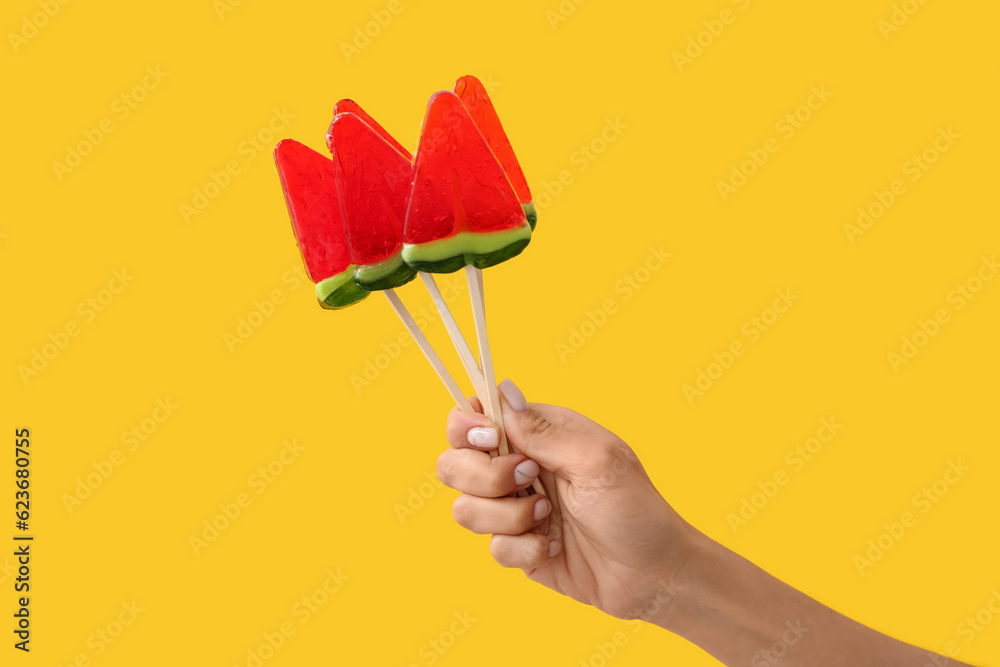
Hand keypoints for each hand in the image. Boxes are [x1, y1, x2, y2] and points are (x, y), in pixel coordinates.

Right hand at [437, 379, 695, 619]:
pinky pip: (492, 549)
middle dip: (484, 477)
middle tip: (528, 480)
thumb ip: (542, 430)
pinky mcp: (517, 547)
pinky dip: (524, 549)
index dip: (466, 428)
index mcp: (537, 435)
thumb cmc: (635, 508)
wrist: (653, 574)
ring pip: (465, 509)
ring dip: (507, 517)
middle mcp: (518, 468)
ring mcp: (514, 509)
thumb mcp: (595, 459)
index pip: (473, 417)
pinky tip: (554, 547)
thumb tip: (501, 389)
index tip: (489, 441)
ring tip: (547, 517)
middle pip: (454, 462)